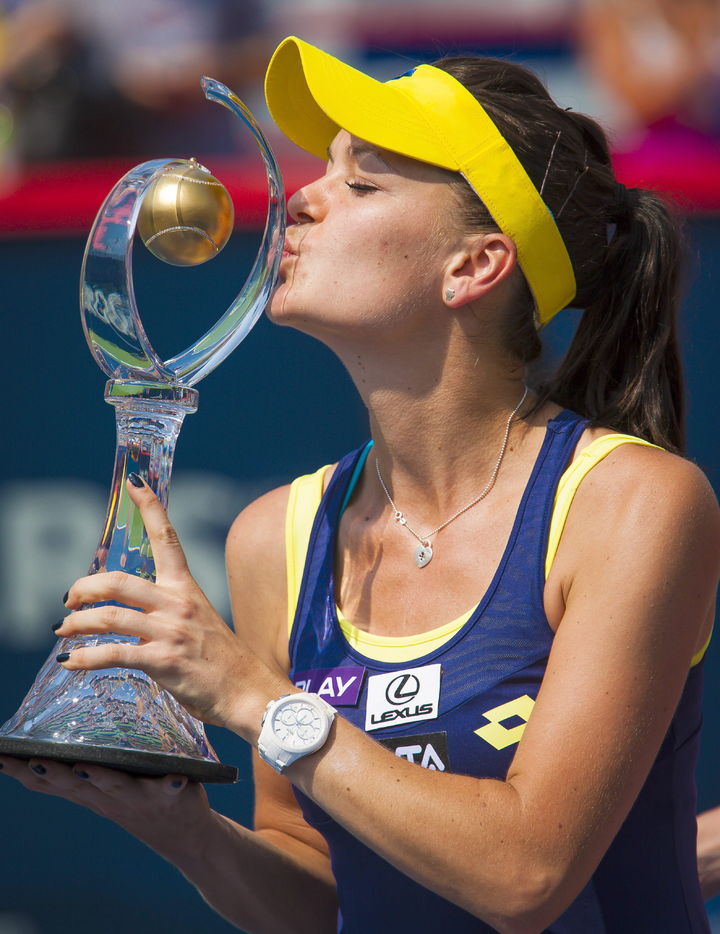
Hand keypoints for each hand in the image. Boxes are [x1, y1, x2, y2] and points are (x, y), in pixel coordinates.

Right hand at [0, 754, 211, 855]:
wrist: (182, 834)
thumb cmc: (136, 797)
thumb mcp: (102, 785)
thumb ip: (80, 765)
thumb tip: (53, 727)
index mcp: (89, 791)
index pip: (49, 783)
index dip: (21, 772)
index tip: (0, 756)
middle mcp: (107, 796)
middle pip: (76, 785)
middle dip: (53, 773)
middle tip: (33, 760)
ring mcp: (138, 798)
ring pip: (116, 786)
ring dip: (100, 778)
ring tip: (86, 766)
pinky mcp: (170, 796)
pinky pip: (170, 789)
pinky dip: (170, 783)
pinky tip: (175, 776)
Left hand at [55, 477, 275, 735]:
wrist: (249, 690)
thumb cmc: (223, 661)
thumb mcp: (199, 622)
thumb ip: (168, 613)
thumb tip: (133, 616)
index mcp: (187, 588)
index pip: (167, 539)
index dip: (150, 508)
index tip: (135, 484)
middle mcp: (177, 604)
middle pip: (118, 582)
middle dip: (84, 588)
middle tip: (70, 599)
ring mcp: (170, 632)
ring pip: (109, 616)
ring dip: (77, 623)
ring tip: (63, 630)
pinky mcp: (163, 661)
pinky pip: (114, 654)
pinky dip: (85, 658)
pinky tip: (70, 663)